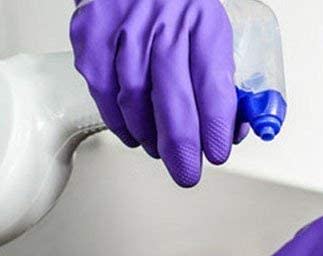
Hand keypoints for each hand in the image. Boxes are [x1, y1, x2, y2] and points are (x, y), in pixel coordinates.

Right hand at [70, 0, 236, 186]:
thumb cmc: (175, 5)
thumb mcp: (211, 32)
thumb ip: (224, 82)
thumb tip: (232, 131)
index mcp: (201, 19)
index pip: (212, 85)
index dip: (215, 127)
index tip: (217, 152)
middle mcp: (162, 20)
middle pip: (172, 99)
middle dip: (182, 147)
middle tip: (187, 173)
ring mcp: (122, 27)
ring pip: (135, 102)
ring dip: (150, 137)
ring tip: (161, 151)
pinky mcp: (91, 34)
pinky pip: (104, 92)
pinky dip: (120, 122)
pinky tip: (134, 133)